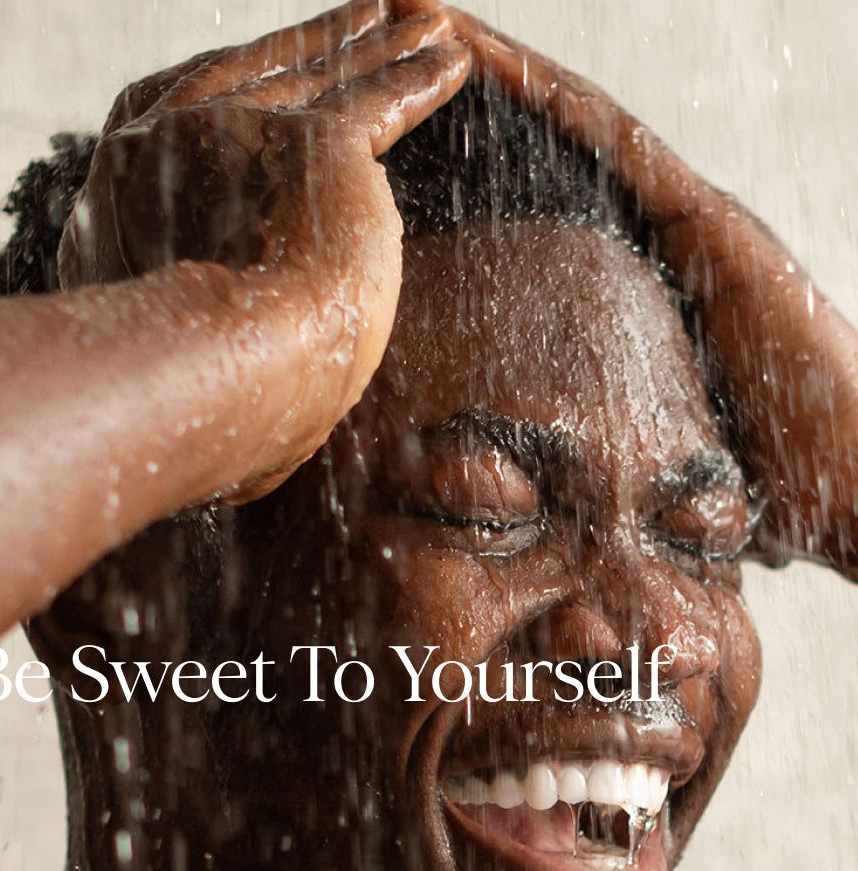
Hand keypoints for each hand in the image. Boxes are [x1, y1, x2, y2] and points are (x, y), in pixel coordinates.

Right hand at [59, 1, 469, 500]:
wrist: (211, 392)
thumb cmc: (179, 418)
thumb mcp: (156, 387)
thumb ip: (181, 363)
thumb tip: (220, 450)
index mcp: (110, 211)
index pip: (179, 127)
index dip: (235, 97)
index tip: (266, 85)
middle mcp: (153, 155)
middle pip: (250, 84)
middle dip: (311, 50)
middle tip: (359, 19)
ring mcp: (227, 139)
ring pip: (315, 83)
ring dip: (373, 48)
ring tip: (421, 24)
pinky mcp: (310, 147)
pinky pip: (374, 101)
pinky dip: (416, 79)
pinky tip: (449, 56)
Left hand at [441, 5, 857, 576]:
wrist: (856, 489)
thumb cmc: (763, 490)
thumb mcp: (643, 462)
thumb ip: (586, 447)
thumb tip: (512, 489)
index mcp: (639, 281)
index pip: (540, 197)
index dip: (474, 150)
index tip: (402, 117)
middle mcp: (663, 236)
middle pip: (550, 145)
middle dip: (474, 85)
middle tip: (392, 24)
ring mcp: (692, 221)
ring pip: (574, 127)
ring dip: (497, 68)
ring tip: (420, 12)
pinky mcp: (713, 226)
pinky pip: (614, 148)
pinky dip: (548, 100)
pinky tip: (483, 56)